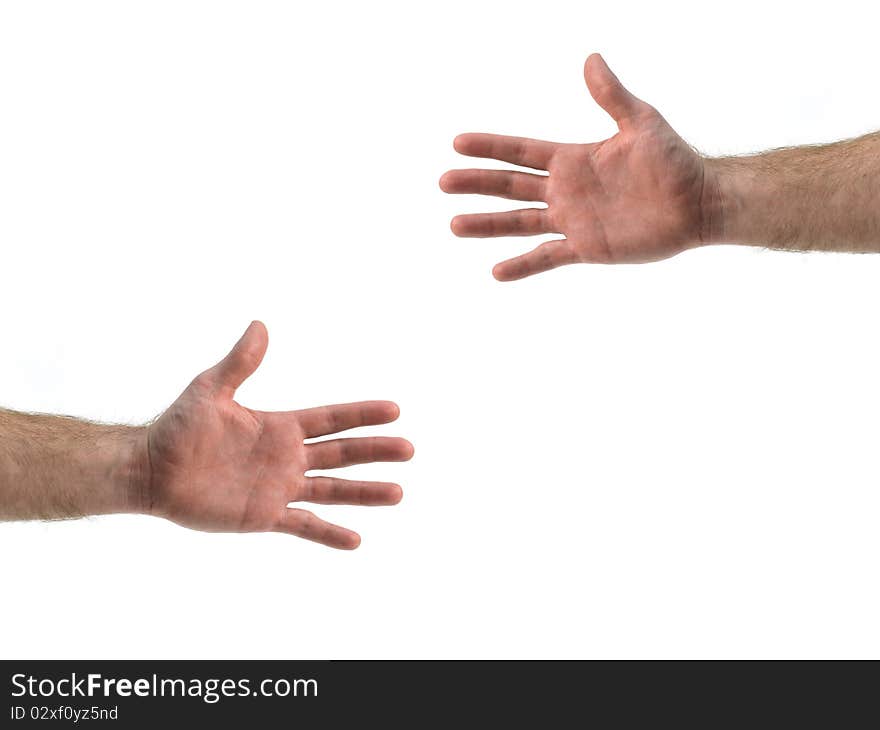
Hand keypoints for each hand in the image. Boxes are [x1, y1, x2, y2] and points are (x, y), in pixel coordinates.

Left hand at [140, 321, 412, 548]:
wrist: (151, 471)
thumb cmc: (177, 428)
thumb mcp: (209, 390)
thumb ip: (239, 363)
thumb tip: (260, 325)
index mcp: (280, 426)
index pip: (332, 418)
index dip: (362, 414)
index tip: (395, 410)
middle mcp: (287, 457)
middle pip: (342, 453)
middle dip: (376, 451)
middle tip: (410, 450)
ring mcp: (278, 488)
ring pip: (332, 490)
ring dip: (364, 492)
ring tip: (398, 494)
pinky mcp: (264, 516)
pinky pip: (304, 526)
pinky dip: (328, 534)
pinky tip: (355, 540)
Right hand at [440, 53, 712, 280]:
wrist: (697, 202)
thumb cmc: (674, 160)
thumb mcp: (642, 122)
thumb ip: (612, 95)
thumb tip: (590, 59)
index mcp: (572, 159)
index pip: (521, 151)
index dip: (490, 147)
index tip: (457, 143)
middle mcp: (565, 190)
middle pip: (510, 187)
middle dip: (477, 184)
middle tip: (443, 182)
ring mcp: (572, 221)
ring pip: (519, 222)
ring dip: (487, 224)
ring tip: (454, 225)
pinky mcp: (586, 248)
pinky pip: (546, 257)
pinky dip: (522, 265)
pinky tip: (496, 271)